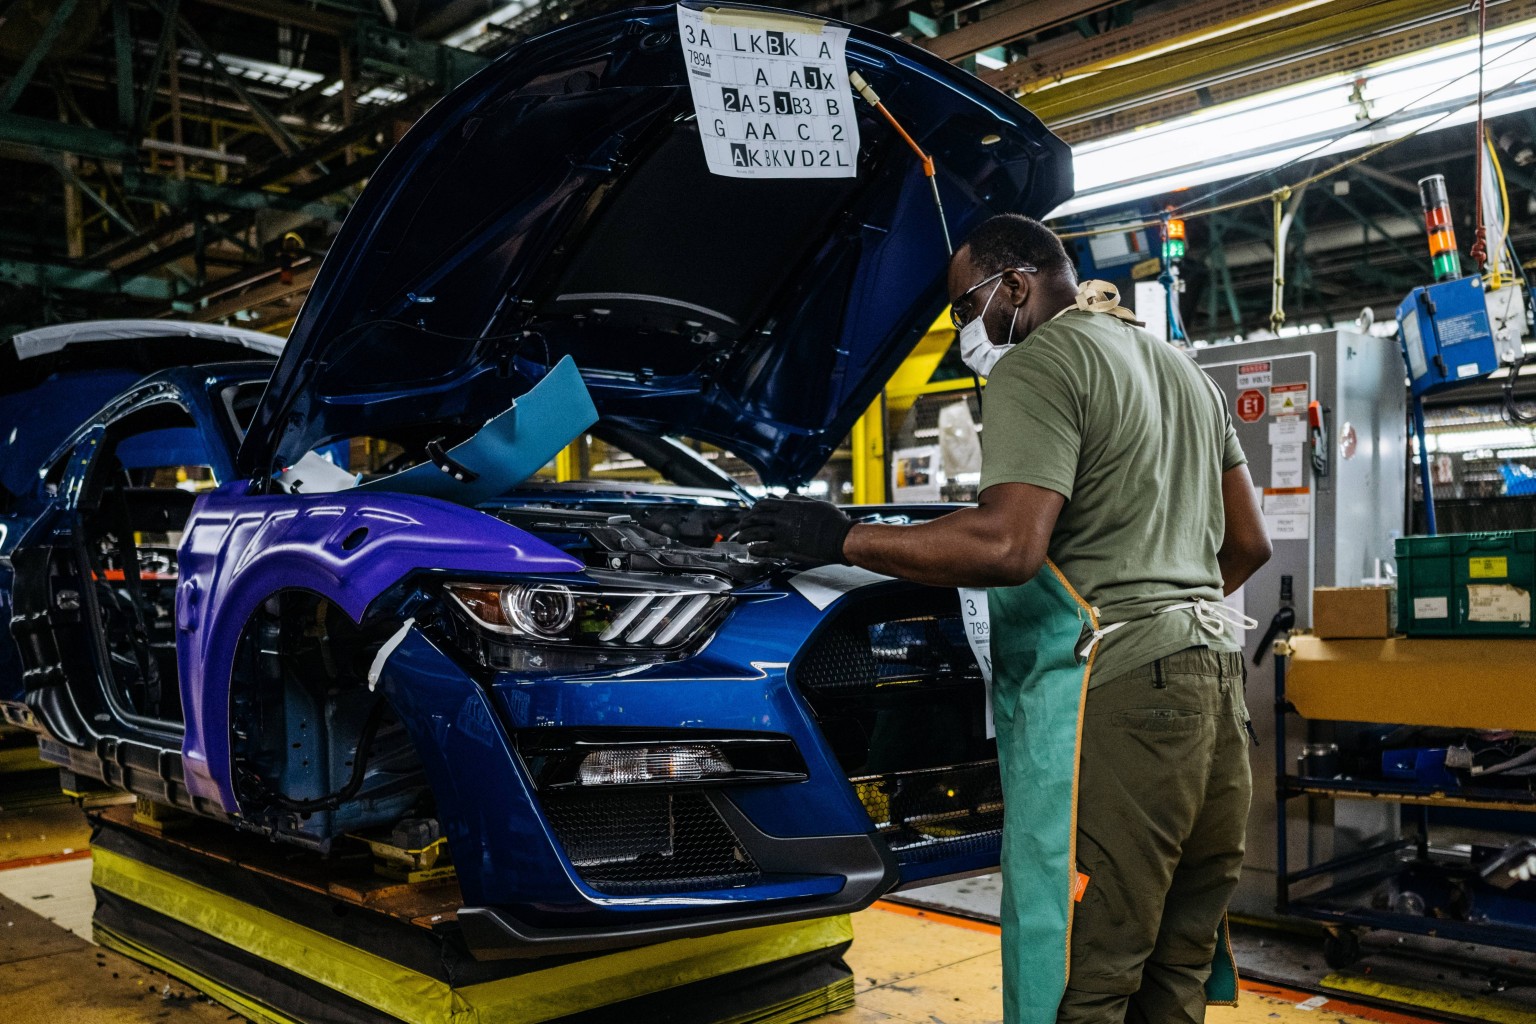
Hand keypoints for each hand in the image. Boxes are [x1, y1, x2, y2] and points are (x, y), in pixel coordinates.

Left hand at [736, 494, 852, 564]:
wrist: (840, 538)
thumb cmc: (832, 520)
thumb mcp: (816, 504)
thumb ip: (798, 499)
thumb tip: (786, 496)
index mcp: (790, 506)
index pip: (764, 505)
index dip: (754, 509)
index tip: (751, 513)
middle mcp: (783, 518)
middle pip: (756, 518)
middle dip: (745, 522)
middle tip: (741, 527)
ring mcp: (783, 534)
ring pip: (756, 533)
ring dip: (745, 536)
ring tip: (740, 539)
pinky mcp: (786, 549)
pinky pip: (765, 548)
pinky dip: (755, 549)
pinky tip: (751, 550)